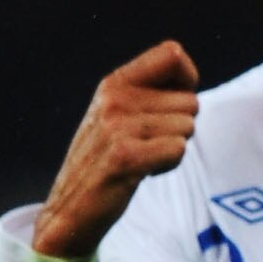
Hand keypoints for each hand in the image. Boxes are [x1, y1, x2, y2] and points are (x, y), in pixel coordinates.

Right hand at [33, 42, 200, 260]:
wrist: (72, 207)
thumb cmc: (106, 160)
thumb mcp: (119, 114)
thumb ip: (149, 93)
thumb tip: (188, 77)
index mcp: (115, 83)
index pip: (173, 54)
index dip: (188, 80)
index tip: (176, 104)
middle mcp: (115, 98)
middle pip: (191, 102)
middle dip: (181, 127)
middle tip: (150, 145)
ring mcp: (118, 126)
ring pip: (187, 127)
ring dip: (174, 148)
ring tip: (144, 158)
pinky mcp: (125, 156)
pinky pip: (178, 149)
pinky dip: (169, 164)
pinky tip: (144, 171)